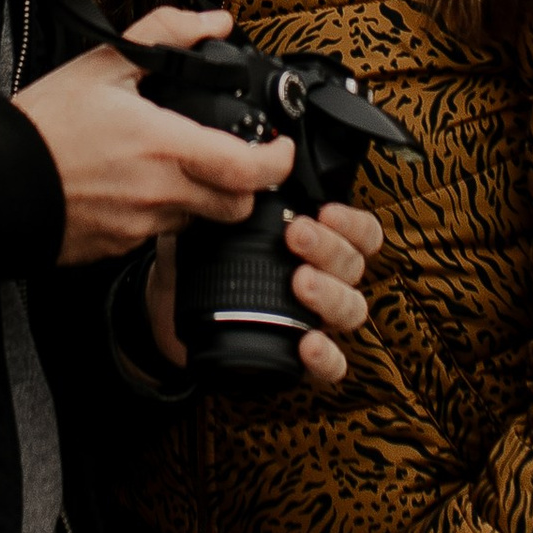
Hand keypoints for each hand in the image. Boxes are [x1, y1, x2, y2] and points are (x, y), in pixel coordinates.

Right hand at [13, 6, 293, 266]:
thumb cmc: (45, 123)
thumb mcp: (104, 63)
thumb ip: (167, 35)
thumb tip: (215, 22)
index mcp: (165, 146)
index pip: (250, 170)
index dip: (279, 162)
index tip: (280, 147)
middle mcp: (161, 194)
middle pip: (238, 207)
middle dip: (249, 186)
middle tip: (238, 160)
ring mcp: (141, 227)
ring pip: (200, 223)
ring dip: (205, 199)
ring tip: (180, 169)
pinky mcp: (119, 248)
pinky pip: (160, 236)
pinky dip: (164, 214)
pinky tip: (139, 188)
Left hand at [144, 200, 380, 387]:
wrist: (171, 309)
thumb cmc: (200, 257)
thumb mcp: (211, 220)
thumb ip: (228, 195)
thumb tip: (242, 167)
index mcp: (315, 246)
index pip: (361, 233)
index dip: (354, 224)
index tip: (326, 212)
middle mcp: (325, 280)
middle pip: (354, 266)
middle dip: (331, 248)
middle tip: (298, 236)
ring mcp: (316, 320)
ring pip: (352, 309)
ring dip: (332, 293)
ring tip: (301, 282)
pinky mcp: (300, 357)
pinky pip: (333, 364)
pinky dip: (326, 356)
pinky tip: (307, 344)